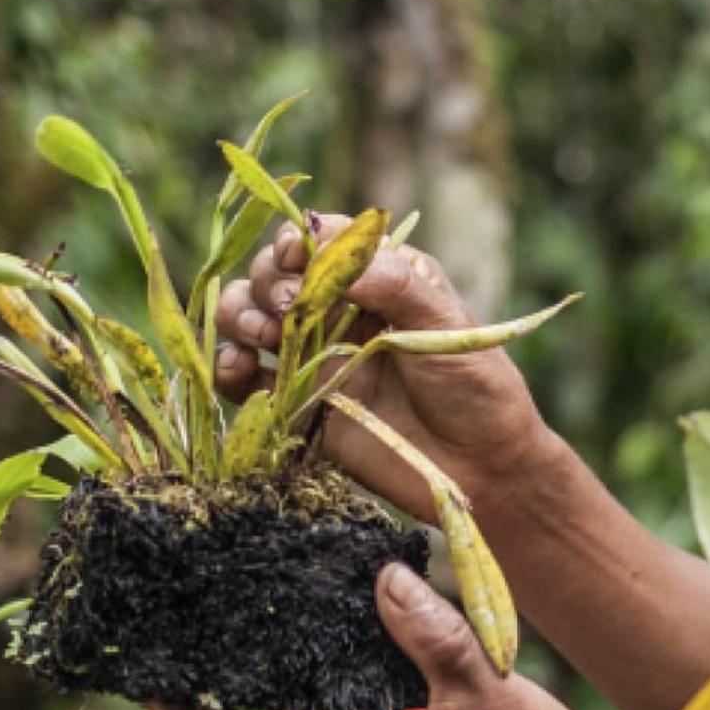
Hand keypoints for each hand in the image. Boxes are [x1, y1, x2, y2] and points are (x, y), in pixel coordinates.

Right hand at [209, 218, 549, 521]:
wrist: (480, 470)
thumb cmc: (476, 388)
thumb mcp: (444, 325)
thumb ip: (392, 283)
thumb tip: (327, 252)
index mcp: (378, 276)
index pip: (320, 240)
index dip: (297, 242)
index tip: (295, 258)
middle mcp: (339, 310)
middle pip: (273, 274)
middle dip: (268, 281)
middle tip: (288, 308)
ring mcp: (314, 357)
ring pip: (248, 318)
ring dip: (239, 316)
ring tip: (263, 336)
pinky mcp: (298, 406)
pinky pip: (246, 381)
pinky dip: (228, 369)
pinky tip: (238, 369)